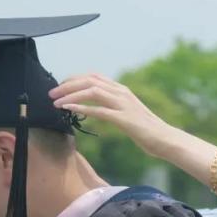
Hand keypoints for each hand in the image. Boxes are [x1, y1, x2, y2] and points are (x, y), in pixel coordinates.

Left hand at [49, 74, 173, 157]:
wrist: (165, 139)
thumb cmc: (147, 131)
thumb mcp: (128, 114)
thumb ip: (114, 107)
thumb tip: (98, 109)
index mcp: (122, 90)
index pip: (94, 77)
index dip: (75, 79)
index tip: (61, 87)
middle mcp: (122, 93)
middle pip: (89, 80)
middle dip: (67, 85)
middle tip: (51, 93)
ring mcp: (123, 104)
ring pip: (92, 91)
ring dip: (70, 95)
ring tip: (56, 102)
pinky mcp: (124, 118)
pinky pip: (98, 110)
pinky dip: (81, 107)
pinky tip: (69, 109)